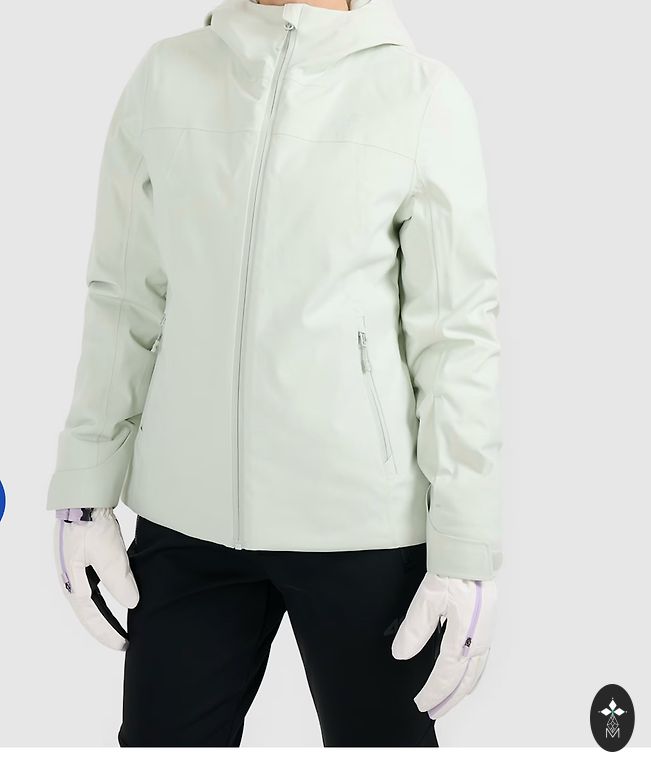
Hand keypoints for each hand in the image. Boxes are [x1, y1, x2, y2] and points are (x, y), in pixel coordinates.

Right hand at [54, 507, 138, 650]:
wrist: (83, 499)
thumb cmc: (91, 526)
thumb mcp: (109, 555)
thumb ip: (119, 581)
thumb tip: (131, 604)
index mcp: (74, 584)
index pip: (92, 618)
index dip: (108, 633)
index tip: (123, 645)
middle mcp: (72, 580)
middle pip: (89, 613)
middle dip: (105, 628)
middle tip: (123, 641)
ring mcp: (77, 569)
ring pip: (92, 600)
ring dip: (105, 614)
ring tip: (121, 624)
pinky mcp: (84, 558)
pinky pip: (95, 585)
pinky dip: (106, 595)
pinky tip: (118, 595)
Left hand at [392, 574, 496, 718]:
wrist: (471, 556)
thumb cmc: (452, 573)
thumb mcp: (427, 599)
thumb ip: (415, 629)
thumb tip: (401, 654)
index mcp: (463, 636)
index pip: (446, 676)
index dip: (433, 692)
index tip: (421, 703)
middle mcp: (478, 641)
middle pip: (464, 681)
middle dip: (448, 699)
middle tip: (434, 711)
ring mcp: (485, 636)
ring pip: (475, 674)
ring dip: (461, 691)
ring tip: (448, 701)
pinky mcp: (486, 628)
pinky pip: (480, 662)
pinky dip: (471, 676)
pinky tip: (464, 677)